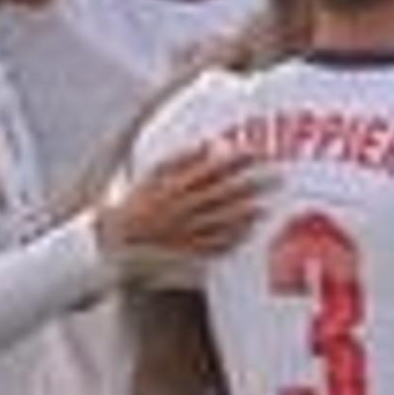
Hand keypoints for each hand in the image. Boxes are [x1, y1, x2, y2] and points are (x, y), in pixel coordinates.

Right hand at [100, 146, 271, 273]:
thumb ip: (181, 159)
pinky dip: (231, 236)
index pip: (210, 169)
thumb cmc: (139, 202)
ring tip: (266, 205)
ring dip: (244, 212)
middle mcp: (181, 207)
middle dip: (250, 184)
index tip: (257, 152)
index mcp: (173, 186)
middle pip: (221, 194)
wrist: (117, 238)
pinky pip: (212, 243)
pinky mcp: (187, 249)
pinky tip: (249, 230)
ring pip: (220, 219)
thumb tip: (209, 145)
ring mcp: (185, 230)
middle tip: (277, 177)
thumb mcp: (153, 175)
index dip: (235, 160)